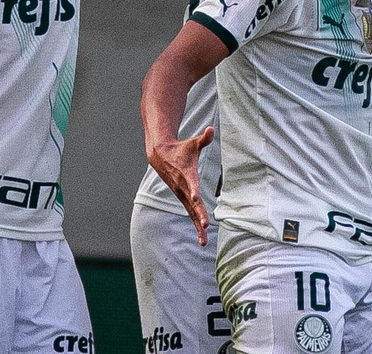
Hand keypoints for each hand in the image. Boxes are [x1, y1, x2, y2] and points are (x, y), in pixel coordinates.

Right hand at [148, 127, 214, 245]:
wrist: (160, 155)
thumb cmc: (180, 149)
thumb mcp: (192, 143)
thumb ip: (204, 139)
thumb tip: (211, 130)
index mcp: (187, 177)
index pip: (192, 188)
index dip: (195, 196)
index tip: (197, 202)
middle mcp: (183, 188)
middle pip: (192, 205)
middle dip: (198, 217)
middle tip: (205, 228)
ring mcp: (182, 194)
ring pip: (191, 213)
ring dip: (197, 226)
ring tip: (204, 242)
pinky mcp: (182, 197)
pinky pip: (190, 212)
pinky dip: (196, 222)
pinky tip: (202, 235)